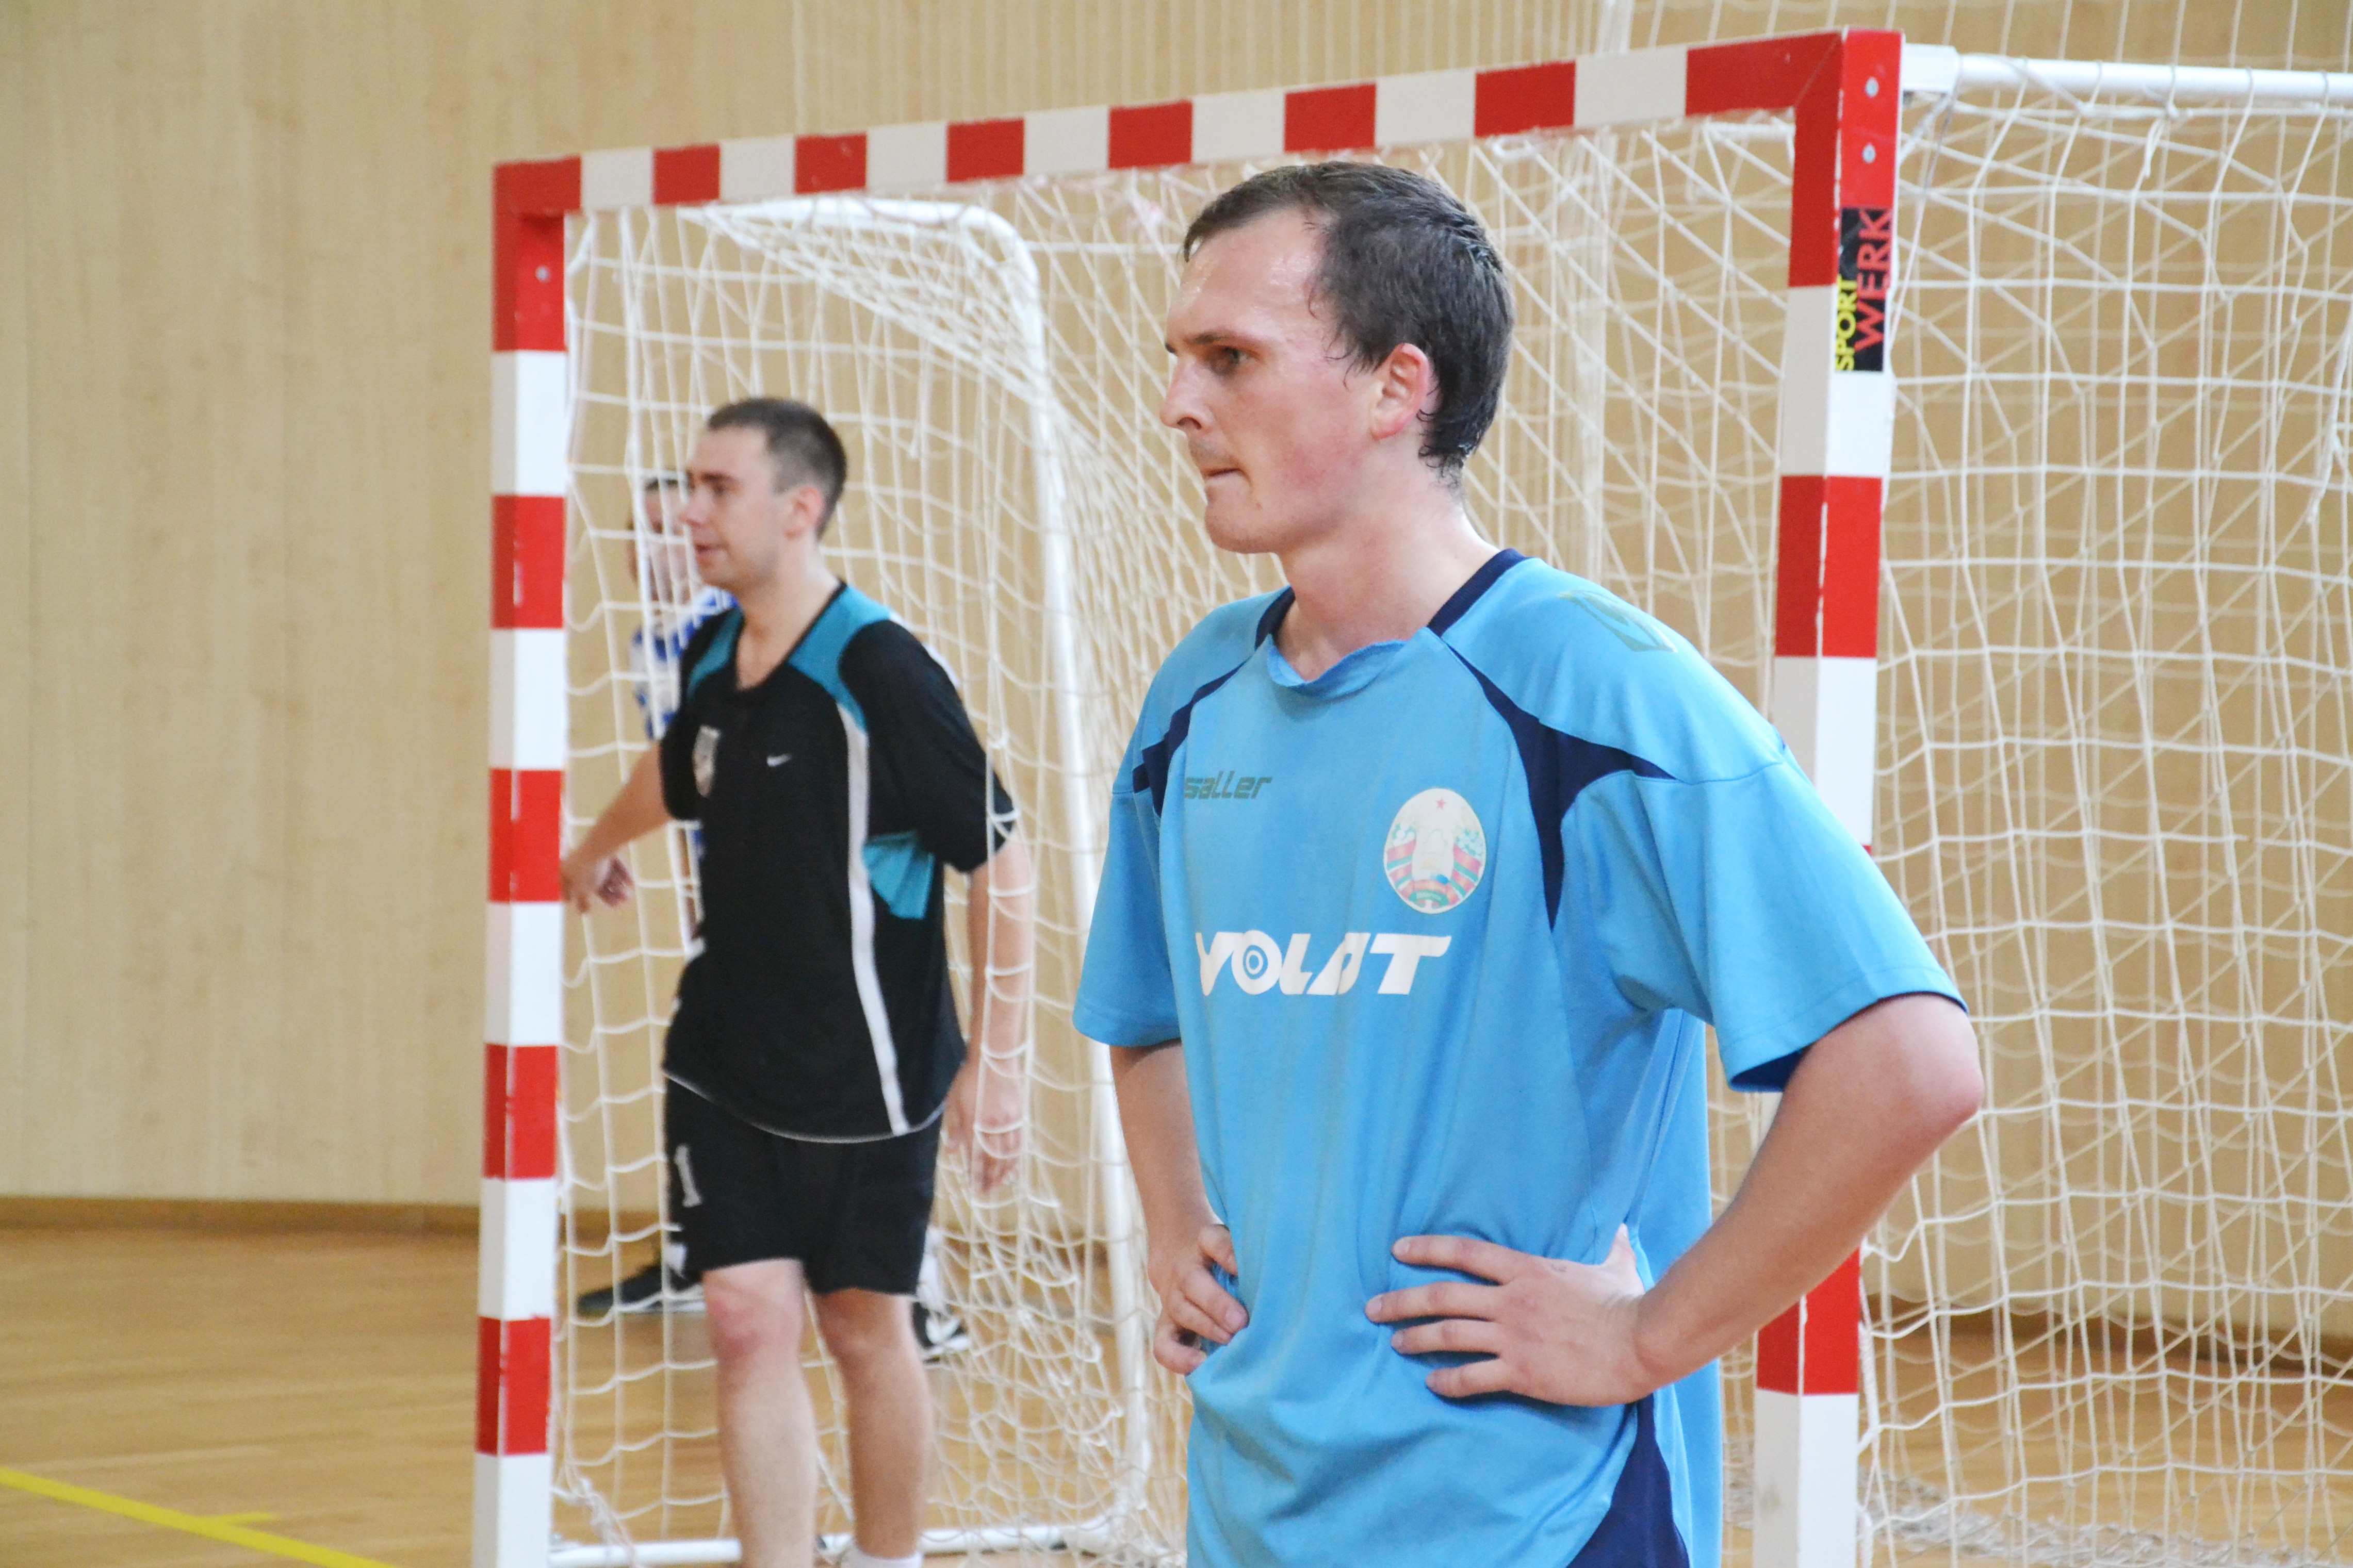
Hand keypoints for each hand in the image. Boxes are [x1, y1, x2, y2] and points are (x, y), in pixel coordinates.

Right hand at [560, 848, 633, 912]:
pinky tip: (630, 883)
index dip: (577, 899)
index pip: (568, 887)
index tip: (585, 910)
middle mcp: (577, 860)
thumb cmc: (587, 870)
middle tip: (618, 904)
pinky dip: (621, 873)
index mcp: (565, 869)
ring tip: (628, 896)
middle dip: (607, 895)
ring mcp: (592, 853)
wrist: (601, 846)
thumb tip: (581, 912)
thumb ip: (582, 900)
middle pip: (592, 882)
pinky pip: (614, 864)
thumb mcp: (583, 889)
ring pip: (605, 874)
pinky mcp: (606, 847)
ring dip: (617, 887)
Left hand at [943, 1057, 1022, 1192]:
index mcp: (974, 1123)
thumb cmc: (969, 1078)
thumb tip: (953, 1152)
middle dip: (990, 1179)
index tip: (973, 1188)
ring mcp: (1008, 1122)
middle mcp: (992, 1126)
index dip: (975, 1174)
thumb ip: (955, 1128)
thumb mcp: (954, 1101)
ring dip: (1003, 1173)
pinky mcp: (1019, 1117)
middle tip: (986, 1193)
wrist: (994, 1058)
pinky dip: (1015, 1158)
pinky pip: (1019, 1144)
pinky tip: (1012, 1168)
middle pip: (993, 1160)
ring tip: (999, 1185)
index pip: (975, 1156)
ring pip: (1008, 1155)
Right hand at [1149, 1223, 1244, 1375]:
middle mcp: (1185, 1270)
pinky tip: (1199, 1365)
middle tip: (1240, 1321)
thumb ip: (1249, 1257)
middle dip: (1217, 1304)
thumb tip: (1277, 1277)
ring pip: (1183, 1311)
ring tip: (1229, 1341)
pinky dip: (1178, 1358)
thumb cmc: (1222, 1258)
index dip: (1226, 1252)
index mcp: (1204, 1243)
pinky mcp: (1166, 1326)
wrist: (1180, 1259)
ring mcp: (1172, 1299)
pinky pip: (1163, 1344)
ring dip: (1207, 1328)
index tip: (1242, 1268)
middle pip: (1194, 1282)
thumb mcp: (1232, 1246)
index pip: (1213, 1240)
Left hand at [1365, 1227, 1654, 1404]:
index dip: (1427, 1249)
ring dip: (1415, 1338)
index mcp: (1526, 1270)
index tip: (1398, 1250)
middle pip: (1442, 1295)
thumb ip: (1610, 1245)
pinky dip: (1446, 1381)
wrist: (1640, 1342)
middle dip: (1402, 1301)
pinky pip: (1472, 1377)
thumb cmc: (1628, 1303)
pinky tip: (1431, 1384)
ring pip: (1448, 1334)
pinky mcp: (1522, 1372)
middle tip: (1373, 1308)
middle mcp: (1511, 1300)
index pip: (1464, 1252)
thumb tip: (1621, 1228)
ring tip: (1395, 1342)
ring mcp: (1514, 1337)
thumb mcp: (1615, 1265)